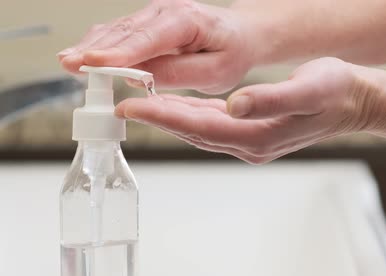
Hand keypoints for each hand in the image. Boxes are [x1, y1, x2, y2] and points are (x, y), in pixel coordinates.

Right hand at [58, 0, 257, 93]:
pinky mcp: (147, 24)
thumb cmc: (232, 53)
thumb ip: (179, 73)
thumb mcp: (216, 71)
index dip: (120, 52)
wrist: (241, 35)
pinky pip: (121, 33)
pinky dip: (101, 45)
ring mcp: (154, 14)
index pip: (149, 38)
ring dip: (92, 46)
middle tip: (69, 64)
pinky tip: (83, 57)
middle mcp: (166, 11)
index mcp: (187, 21)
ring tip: (68, 62)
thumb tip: (139, 77)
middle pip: (125, 31)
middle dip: (95, 49)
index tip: (95, 63)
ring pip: (118, 30)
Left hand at [115, 58, 374, 163]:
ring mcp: (251, 141)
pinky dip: (190, 114)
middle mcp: (249, 144)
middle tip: (121, 102)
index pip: (199, 127)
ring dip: (169, 117)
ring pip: (199, 130)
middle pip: (193, 131)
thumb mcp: (306, 89)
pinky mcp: (253, 132)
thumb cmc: (335, 92)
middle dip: (156, 118)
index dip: (163, 116)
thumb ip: (269, 99)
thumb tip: (235, 105)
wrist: (355, 102)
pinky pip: (213, 125)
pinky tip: (177, 103)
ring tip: (140, 101)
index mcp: (258, 136)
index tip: (131, 105)